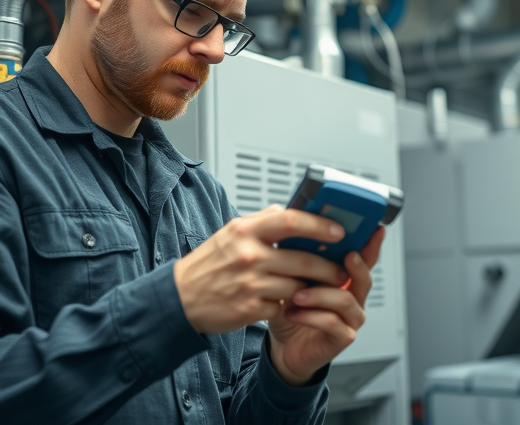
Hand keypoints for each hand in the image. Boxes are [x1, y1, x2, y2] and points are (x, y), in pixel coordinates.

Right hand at [173, 205, 348, 334]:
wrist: (179, 298)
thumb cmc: (208, 265)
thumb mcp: (229, 234)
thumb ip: (261, 222)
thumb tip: (288, 210)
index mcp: (244, 231)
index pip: (291, 221)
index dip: (320, 225)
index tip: (339, 232)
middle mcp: (248, 255)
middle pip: (303, 260)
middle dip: (328, 268)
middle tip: (339, 271)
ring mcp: (250, 283)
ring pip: (297, 285)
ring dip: (308, 289)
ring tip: (312, 288)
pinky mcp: (250, 309)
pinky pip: (283, 306)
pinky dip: (286, 305)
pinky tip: (282, 303)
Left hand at [267, 227, 384, 385]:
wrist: (284, 346)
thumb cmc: (292, 310)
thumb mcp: (294, 280)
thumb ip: (301, 260)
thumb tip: (295, 232)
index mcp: (345, 281)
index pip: (364, 259)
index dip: (372, 245)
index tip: (376, 229)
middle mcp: (354, 299)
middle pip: (364, 278)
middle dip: (356, 266)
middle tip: (346, 256)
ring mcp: (351, 319)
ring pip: (345, 300)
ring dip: (319, 294)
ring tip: (297, 294)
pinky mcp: (343, 337)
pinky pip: (332, 323)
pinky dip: (310, 316)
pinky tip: (292, 313)